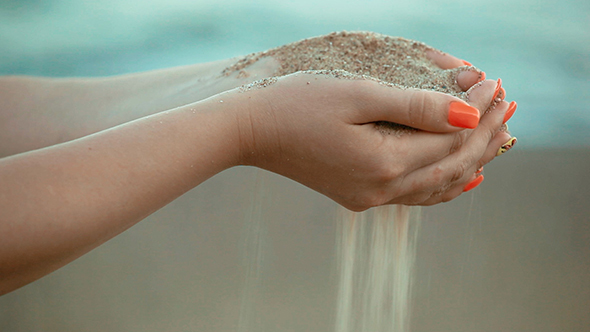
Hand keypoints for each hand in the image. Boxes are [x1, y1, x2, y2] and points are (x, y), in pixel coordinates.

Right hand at [230, 72, 509, 210]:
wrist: (252, 132)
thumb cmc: (298, 104)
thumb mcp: (360, 95)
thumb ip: (417, 107)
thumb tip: (470, 115)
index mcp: (384, 163)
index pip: (452, 140)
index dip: (482, 113)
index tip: (497, 82)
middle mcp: (381, 189)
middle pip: (452, 166)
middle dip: (486, 136)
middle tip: (510, 104)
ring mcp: (370, 197)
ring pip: (439, 185)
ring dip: (472, 160)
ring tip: (499, 135)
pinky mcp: (359, 195)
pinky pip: (415, 195)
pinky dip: (445, 184)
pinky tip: (464, 178)